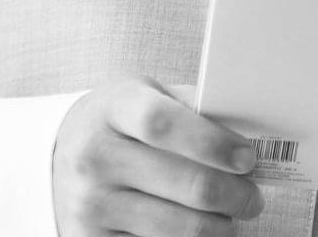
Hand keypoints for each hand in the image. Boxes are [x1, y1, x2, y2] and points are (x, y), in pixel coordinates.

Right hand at [52, 77, 264, 235]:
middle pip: (182, 183)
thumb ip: (192, 107)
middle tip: (253, 198)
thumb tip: (248, 134)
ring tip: (233, 217)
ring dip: (216, 228)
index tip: (248, 158)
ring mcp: (90, 204)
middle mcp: (95, 157)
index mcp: (115, 108)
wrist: (64, 151)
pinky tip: (202, 232)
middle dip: (232, 194)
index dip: (213, 143)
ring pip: (174, 228)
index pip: (165, 124)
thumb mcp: (149, 94)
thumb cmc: (122, 119)